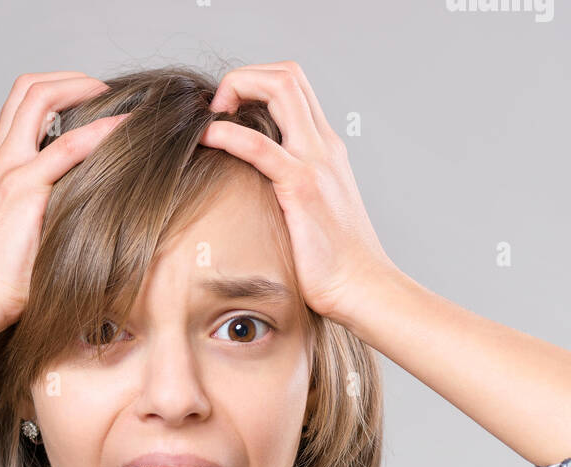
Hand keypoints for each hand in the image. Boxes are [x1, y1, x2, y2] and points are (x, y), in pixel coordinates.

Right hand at [0, 72, 129, 334]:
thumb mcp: (19, 232)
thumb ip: (42, 210)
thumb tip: (81, 211)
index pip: (19, 107)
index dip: (55, 92)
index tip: (87, 101)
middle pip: (27, 88)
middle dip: (70, 79)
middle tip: (104, 89)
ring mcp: (7, 169)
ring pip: (40, 98)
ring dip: (82, 88)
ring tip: (117, 99)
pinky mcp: (23, 190)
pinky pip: (68, 146)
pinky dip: (100, 130)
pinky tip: (125, 130)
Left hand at [199, 61, 395, 323]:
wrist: (362, 288)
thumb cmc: (336, 263)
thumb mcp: (315, 214)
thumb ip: (292, 192)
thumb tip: (256, 195)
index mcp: (326, 150)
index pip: (295, 87)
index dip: (258, 83)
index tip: (231, 110)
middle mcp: (324, 147)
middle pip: (288, 75)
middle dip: (245, 76)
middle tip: (218, 107)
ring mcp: (316, 163)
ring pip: (280, 89)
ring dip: (238, 87)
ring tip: (211, 113)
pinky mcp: (302, 188)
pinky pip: (261, 146)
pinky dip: (228, 133)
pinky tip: (208, 137)